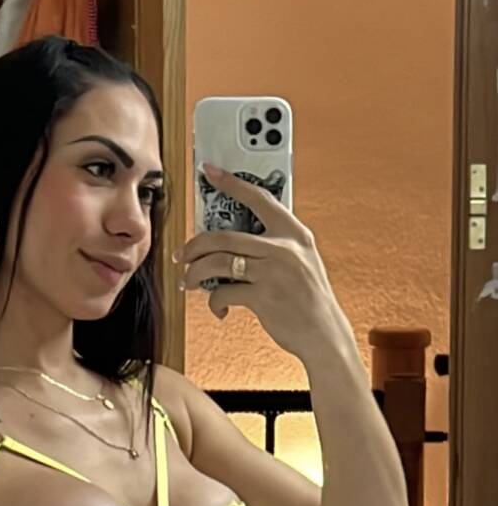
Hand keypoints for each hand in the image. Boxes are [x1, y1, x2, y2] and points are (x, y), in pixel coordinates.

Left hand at [175, 163, 351, 361]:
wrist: (324, 334)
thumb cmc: (309, 298)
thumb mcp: (303, 260)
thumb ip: (276, 244)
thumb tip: (234, 240)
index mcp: (295, 233)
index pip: (259, 199)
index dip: (232, 183)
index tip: (210, 171)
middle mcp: (284, 248)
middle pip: (224, 237)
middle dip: (194, 246)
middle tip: (181, 255)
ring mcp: (273, 272)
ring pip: (217, 263)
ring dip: (194, 273)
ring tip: (189, 281)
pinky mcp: (264, 297)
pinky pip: (223, 293)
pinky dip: (214, 303)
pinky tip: (219, 309)